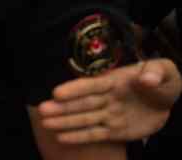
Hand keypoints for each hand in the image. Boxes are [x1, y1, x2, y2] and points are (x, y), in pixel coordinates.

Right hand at [38, 58, 181, 143]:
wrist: (166, 100)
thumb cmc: (162, 81)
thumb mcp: (164, 71)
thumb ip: (155, 73)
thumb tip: (146, 79)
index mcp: (115, 81)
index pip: (93, 85)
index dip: (75, 89)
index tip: (57, 92)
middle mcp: (107, 98)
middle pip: (83, 104)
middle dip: (63, 107)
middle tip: (43, 110)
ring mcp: (109, 115)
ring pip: (85, 120)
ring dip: (65, 122)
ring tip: (46, 124)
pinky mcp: (115, 131)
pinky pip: (96, 135)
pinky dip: (79, 137)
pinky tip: (62, 138)